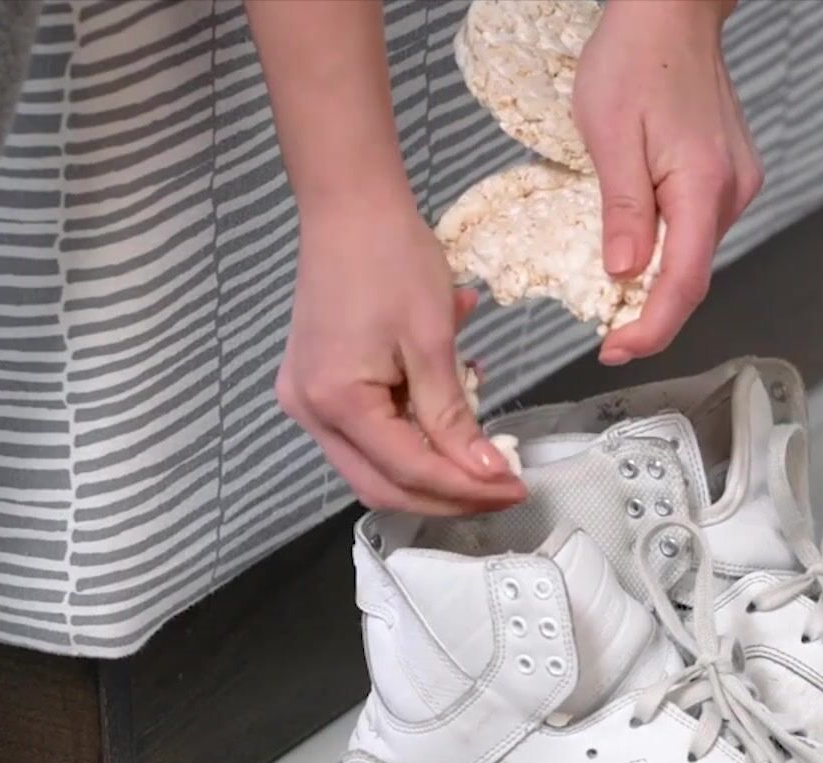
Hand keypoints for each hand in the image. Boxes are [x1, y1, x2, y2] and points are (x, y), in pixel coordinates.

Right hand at [276, 207, 525, 514]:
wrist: (350, 207)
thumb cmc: (391, 257)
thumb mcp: (433, 341)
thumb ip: (453, 417)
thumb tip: (485, 472)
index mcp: (336, 401)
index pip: (409, 473)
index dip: (466, 490)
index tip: (515, 488)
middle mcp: (309, 413)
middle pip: (383, 486)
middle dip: (447, 495)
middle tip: (502, 488)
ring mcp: (307, 402)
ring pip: (373, 468)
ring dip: (430, 472)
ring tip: (483, 457)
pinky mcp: (315, 388)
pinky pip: (366, 436)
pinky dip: (410, 440)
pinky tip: (447, 420)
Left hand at [574, 0, 760, 364]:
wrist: (670, 13)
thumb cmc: (636, 59)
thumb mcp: (610, 136)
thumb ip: (623, 211)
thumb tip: (624, 273)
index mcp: (703, 188)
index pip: (683, 284)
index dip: (650, 328)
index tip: (615, 348)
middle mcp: (731, 191)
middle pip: (692, 275)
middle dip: (650, 311)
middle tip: (606, 330)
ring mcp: (736, 183)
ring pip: (694, 252)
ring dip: (658, 277)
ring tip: (614, 288)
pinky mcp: (729, 174)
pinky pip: (697, 226)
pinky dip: (668, 246)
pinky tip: (639, 243)